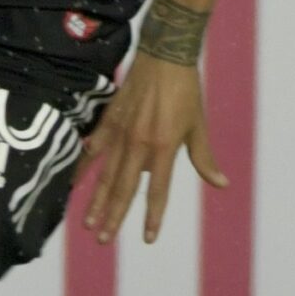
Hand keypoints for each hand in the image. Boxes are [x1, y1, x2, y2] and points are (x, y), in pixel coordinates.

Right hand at [79, 54, 228, 245]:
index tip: (148, 238)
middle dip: (114, 217)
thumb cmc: (186, 91)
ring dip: (97, 200)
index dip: (153, 216)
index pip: (157, 190)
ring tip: (88, 223)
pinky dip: (84, 166)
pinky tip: (72, 183)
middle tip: (104, 240)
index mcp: (164, 146)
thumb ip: (204, 159)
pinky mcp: (109, 119)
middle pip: (124, 189)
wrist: (165, 55)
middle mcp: (139, 143)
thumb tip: (222, 184)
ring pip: (105, 174)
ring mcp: (121, 132)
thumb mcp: (199, 126)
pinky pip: (94, 148)